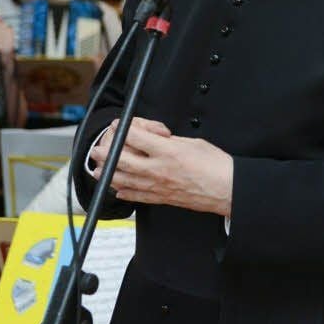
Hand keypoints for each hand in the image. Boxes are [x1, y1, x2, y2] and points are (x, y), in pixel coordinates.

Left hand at [89, 118, 233, 215]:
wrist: (226, 189)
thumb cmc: (215, 165)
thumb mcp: (192, 142)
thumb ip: (168, 142)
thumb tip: (154, 140)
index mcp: (167, 152)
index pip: (136, 138)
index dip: (124, 128)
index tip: (121, 124)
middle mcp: (158, 169)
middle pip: (122, 160)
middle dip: (105, 153)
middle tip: (97, 149)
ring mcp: (158, 186)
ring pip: (124, 181)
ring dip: (107, 174)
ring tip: (96, 170)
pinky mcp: (161, 198)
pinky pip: (136, 196)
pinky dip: (124, 192)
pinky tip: (118, 189)